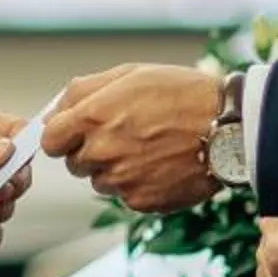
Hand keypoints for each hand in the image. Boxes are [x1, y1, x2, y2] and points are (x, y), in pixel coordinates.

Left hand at [39, 64, 222, 211]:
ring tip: (148, 148)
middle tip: (124, 135)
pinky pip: (126, 197)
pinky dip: (138, 185)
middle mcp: (102, 152)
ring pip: (100, 182)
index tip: (78, 132)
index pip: (49, 140)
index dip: (62, 135)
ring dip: (114, 169)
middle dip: (90, 151)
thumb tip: (54, 108)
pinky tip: (161, 165)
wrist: (228, 127)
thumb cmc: (182, 94)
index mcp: (92, 118)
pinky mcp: (141, 202)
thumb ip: (84, 90)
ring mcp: (121, 181)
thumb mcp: (130, 74)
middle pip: (74, 163)